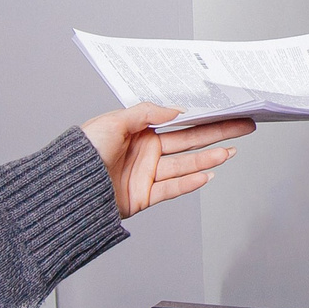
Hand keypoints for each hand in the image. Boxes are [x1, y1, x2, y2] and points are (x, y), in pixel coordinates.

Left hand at [80, 104, 252, 216]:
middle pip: (189, 142)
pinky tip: (208, 175)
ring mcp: (146, 175)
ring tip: (229, 152)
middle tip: (243, 127)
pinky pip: (172, 188)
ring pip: (184, 165)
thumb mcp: (112, 122)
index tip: (224, 111)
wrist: (64, 189)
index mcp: (138, 132)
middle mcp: (145, 152)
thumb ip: (146, 113)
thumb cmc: (81, 153)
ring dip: (208, 159)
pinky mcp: (143, 196)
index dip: (202, 117)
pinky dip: (190, 182)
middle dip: (217, 134)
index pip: (179, 123)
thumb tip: (176, 110)